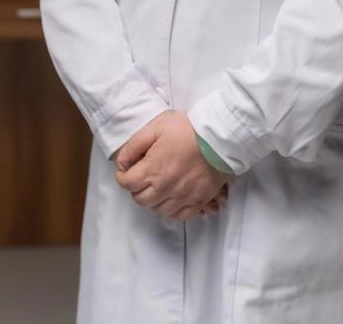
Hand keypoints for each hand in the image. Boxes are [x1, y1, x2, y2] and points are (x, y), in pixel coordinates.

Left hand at [113, 110, 231, 220]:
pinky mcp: (198, 201)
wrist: (220, 137)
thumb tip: (122, 161)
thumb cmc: (188, 129)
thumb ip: (135, 145)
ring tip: (156, 187)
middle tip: (140, 177)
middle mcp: (165, 188)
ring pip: (158, 210)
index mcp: (153, 170)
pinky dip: (171, 210)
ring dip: (152, 200)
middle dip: (136, 189)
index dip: (122, 176)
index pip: (127, 183)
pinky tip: (172, 198)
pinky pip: (179, 215)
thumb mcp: (157, 127)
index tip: (125, 170)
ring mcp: (182, 197)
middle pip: (141, 200)